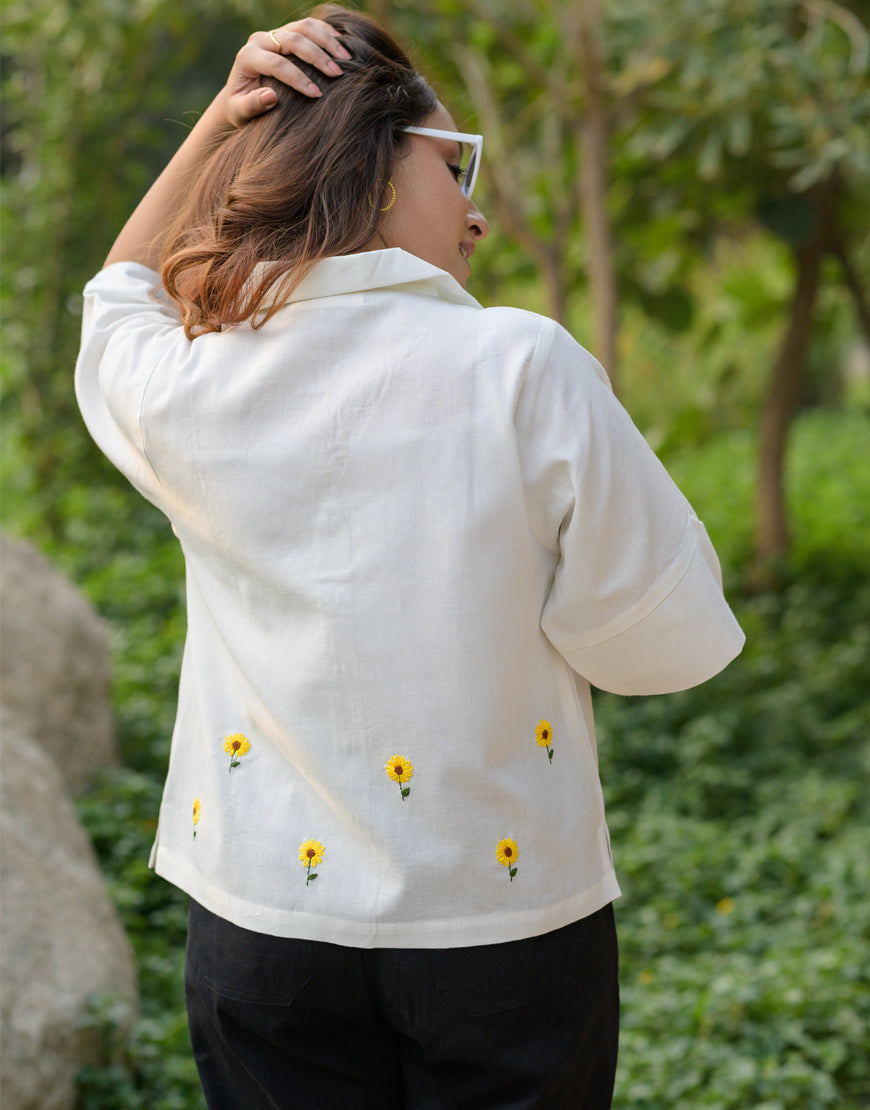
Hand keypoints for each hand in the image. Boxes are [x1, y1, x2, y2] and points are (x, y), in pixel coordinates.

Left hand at [222, 18, 351, 128]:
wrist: (239, 95)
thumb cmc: (240, 109)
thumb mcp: (240, 112)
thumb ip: (252, 105)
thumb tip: (271, 97)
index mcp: (247, 57)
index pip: (277, 64)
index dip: (298, 78)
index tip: (317, 95)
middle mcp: (260, 40)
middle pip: (293, 40)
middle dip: (317, 57)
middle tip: (337, 74)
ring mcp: (273, 33)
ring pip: (303, 27)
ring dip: (326, 41)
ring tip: (346, 58)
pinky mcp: (285, 32)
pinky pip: (308, 25)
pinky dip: (326, 32)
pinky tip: (342, 45)